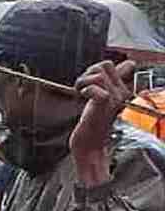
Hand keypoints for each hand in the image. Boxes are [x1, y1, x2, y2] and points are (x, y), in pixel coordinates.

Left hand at [72, 60, 134, 184]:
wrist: (90, 146)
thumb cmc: (93, 124)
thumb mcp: (104, 98)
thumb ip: (113, 81)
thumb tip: (129, 64)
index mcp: (122, 90)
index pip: (116, 64)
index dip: (98, 69)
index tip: (90, 85)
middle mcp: (122, 93)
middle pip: (103, 65)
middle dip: (87, 74)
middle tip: (82, 90)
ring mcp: (115, 98)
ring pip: (98, 73)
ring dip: (83, 81)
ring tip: (81, 94)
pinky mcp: (105, 105)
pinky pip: (95, 87)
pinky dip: (84, 90)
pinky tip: (82, 98)